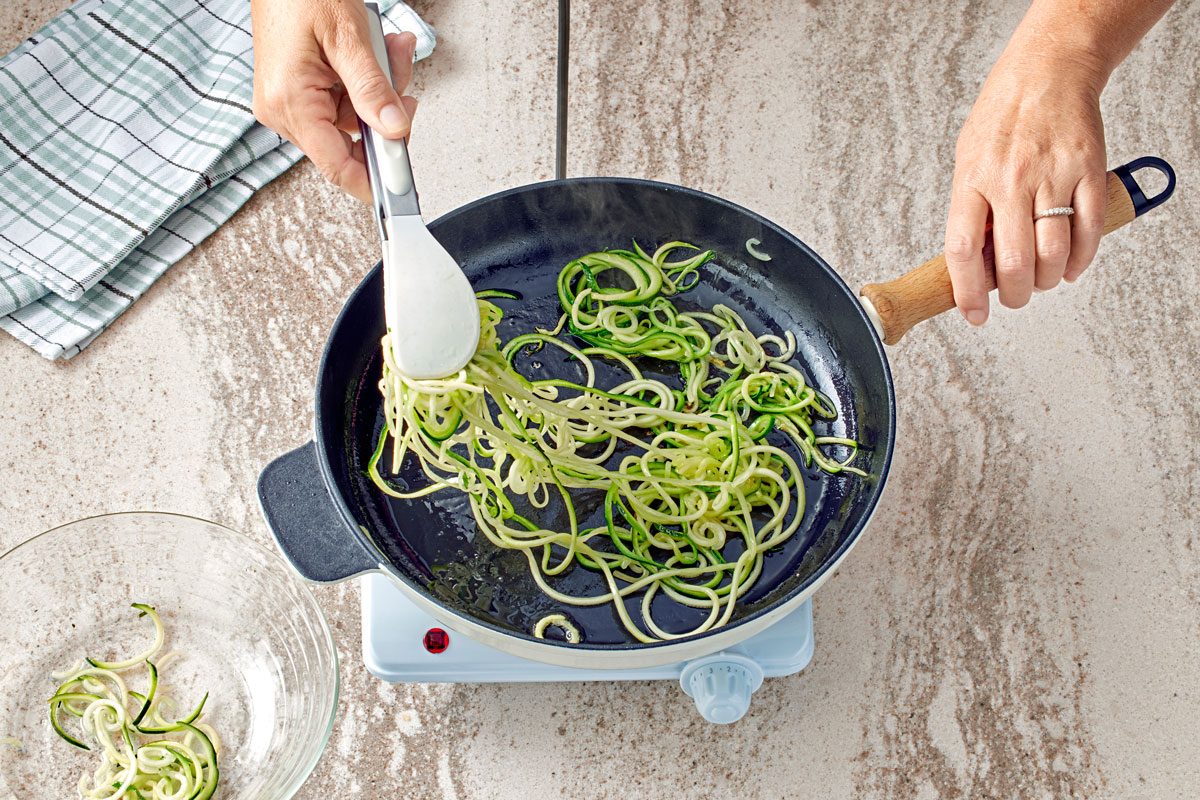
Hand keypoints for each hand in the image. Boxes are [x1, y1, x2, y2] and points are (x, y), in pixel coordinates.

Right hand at [251, 0, 417, 202]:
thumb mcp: (348, 38)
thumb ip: (373, 89)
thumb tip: (395, 129)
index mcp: (290, 103)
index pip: (337, 166)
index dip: (374, 180)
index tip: (403, 189)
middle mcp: (284, 109)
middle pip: (351, 140)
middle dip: (385, 110)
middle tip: (401, 74)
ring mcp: (289, 102)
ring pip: (353, 118)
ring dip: (380, 88)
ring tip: (388, 49)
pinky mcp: (297, 92)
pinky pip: (343, 101)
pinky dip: (365, 81)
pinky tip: (375, 52)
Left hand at [945, 54, 1107, 324]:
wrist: (1046, 72)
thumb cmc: (1001, 118)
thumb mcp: (966, 160)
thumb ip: (968, 208)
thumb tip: (970, 263)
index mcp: (972, 180)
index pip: (963, 250)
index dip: (967, 292)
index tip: (974, 314)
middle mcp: (1011, 181)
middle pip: (1013, 262)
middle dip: (1014, 294)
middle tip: (1015, 297)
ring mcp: (1052, 177)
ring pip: (1053, 254)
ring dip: (1047, 281)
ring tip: (1042, 281)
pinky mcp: (1088, 172)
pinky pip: (1089, 231)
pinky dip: (1081, 260)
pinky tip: (1072, 266)